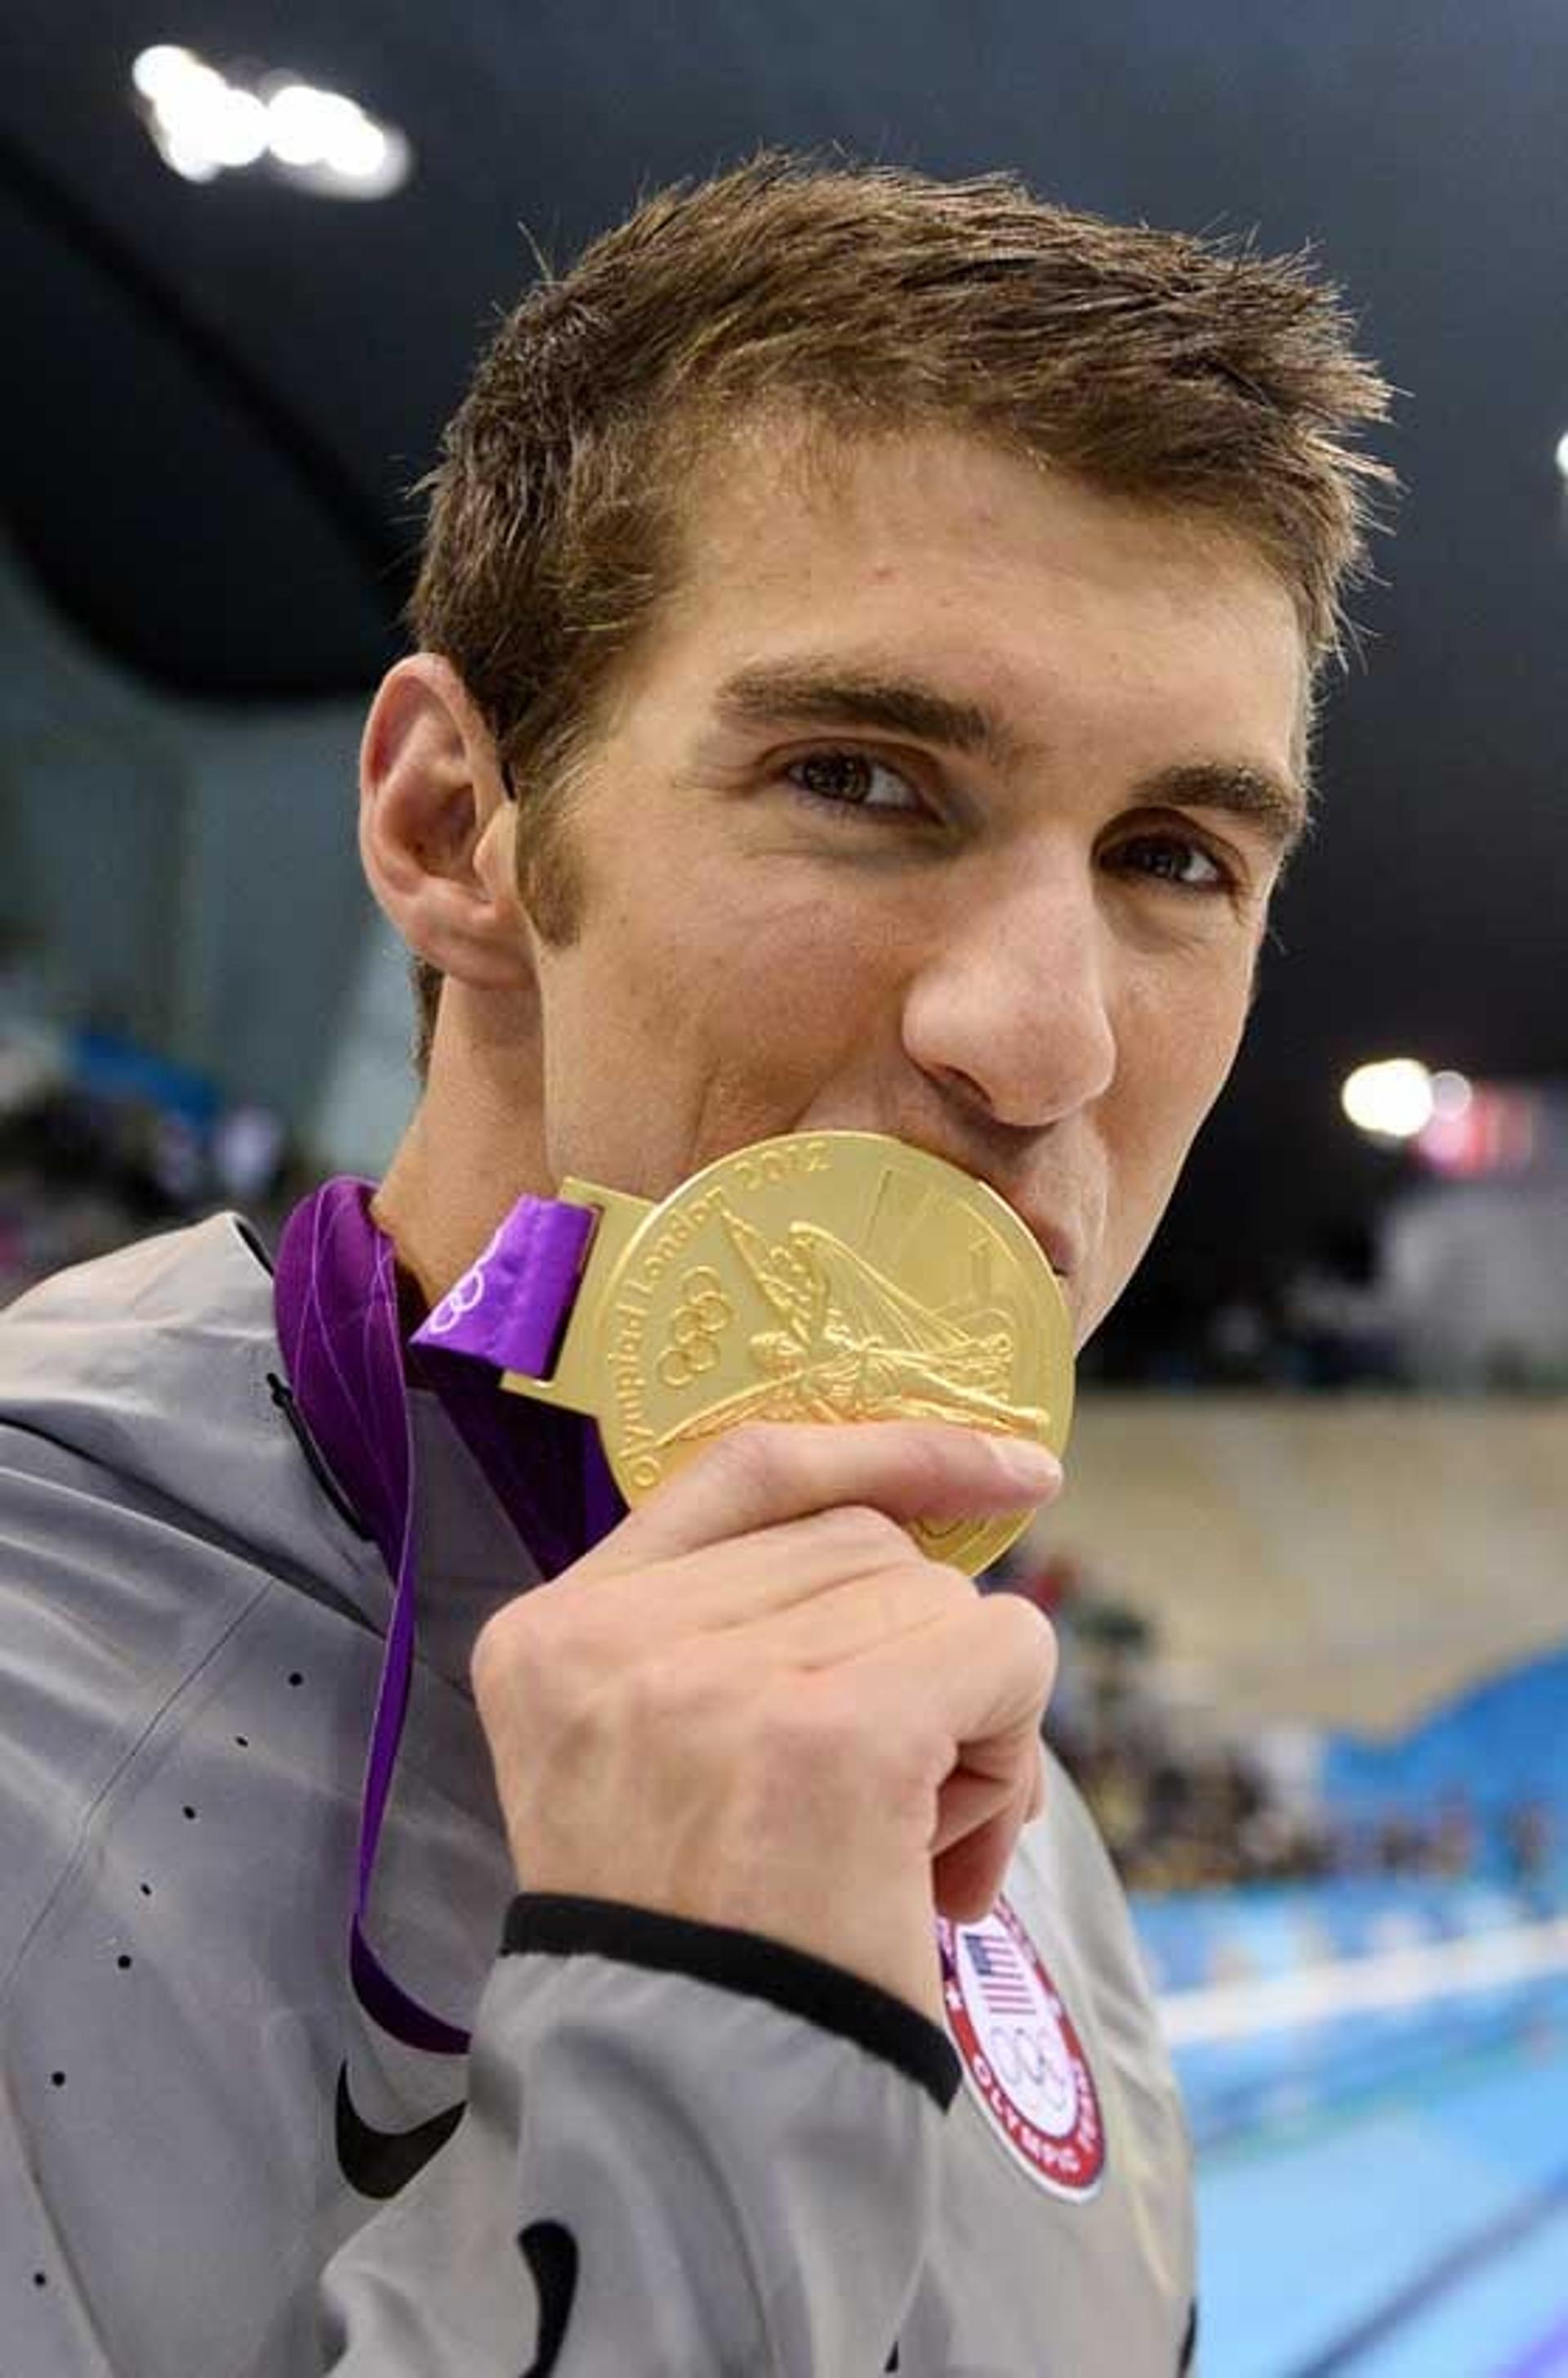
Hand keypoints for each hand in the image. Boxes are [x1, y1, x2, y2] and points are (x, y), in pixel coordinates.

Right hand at [471, 1421, 1060, 2024]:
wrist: (689, 2124)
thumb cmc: (699, 1955)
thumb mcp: (652, 1764)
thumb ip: (743, 1638)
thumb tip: (939, 1541)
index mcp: (552, 1634)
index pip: (749, 1468)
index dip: (888, 1449)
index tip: (1003, 1470)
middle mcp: (616, 1638)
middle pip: (865, 1544)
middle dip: (920, 1655)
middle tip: (903, 1806)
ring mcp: (717, 1680)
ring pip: (939, 1601)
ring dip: (970, 1721)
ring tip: (913, 1854)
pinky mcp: (832, 1738)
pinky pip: (1002, 1652)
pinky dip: (1014, 1744)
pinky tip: (955, 1867)